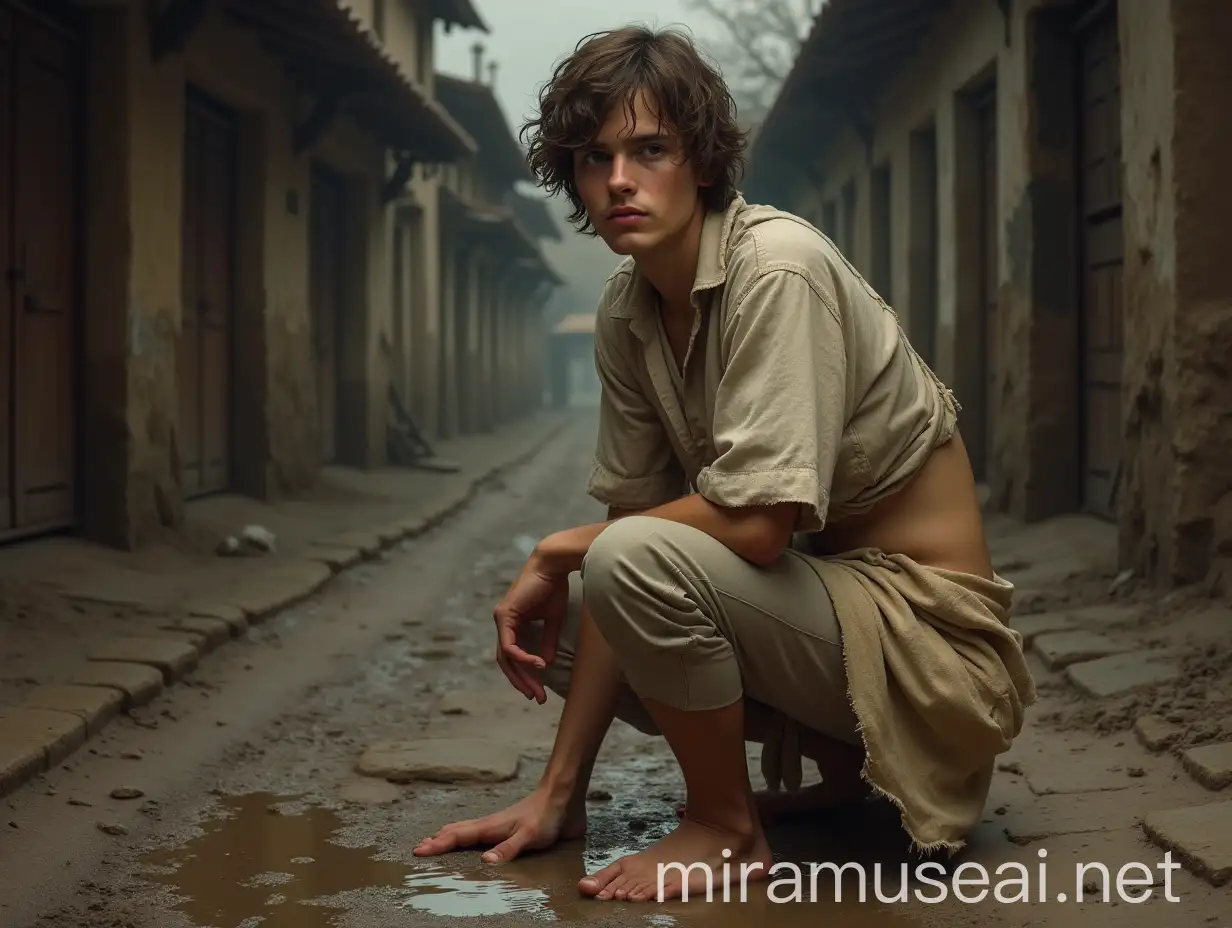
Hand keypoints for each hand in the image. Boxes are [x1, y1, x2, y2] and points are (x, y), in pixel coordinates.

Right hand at [413, 785, 584, 862]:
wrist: (563, 795)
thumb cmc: (546, 815)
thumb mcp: (529, 835)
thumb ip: (508, 848)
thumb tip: (484, 862)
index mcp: (491, 827)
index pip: (458, 836)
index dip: (438, 844)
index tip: (418, 851)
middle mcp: (491, 826)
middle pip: (458, 832)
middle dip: (438, 840)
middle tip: (420, 848)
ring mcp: (499, 826)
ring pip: (468, 830)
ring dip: (450, 836)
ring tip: (437, 841)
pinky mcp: (510, 829)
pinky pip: (481, 833)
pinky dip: (467, 836)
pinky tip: (473, 842)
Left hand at [493, 557, 568, 702]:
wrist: (553, 566)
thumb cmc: (554, 587)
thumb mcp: (553, 620)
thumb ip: (547, 641)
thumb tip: (546, 664)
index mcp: (514, 623)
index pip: (514, 656)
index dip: (525, 674)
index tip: (540, 691)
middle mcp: (504, 623)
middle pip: (507, 661)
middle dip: (522, 682)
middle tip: (537, 698)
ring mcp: (501, 619)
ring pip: (505, 657)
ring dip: (521, 676)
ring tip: (537, 690)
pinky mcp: (504, 615)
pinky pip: (509, 645)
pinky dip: (523, 658)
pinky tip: (538, 665)